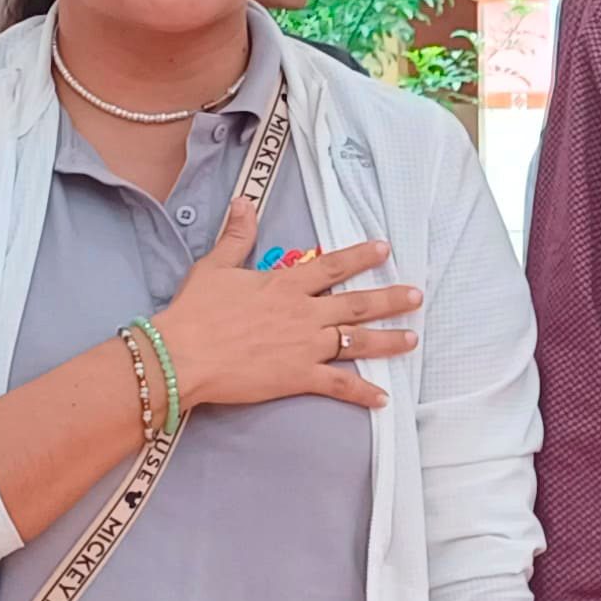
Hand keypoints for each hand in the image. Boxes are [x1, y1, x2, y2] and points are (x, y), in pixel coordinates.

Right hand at [151, 197, 415, 415]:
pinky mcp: (298, 377)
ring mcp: (304, 346)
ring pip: (356, 341)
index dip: (360, 256)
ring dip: (387, 340)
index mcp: (285, 284)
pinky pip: (338, 385)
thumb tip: (245, 202)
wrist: (182, 355)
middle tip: (418, 296)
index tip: (385, 248)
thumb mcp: (215, 267)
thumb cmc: (195, 312)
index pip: (332, 266)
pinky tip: (384, 398)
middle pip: (356, 304)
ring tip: (413, 339)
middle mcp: (303, 313)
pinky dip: (362, 393)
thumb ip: (236, 236)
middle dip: (390, 299)